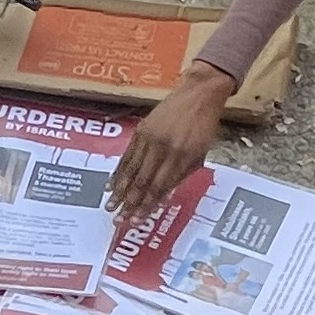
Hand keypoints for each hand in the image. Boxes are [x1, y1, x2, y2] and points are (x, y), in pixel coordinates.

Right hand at [112, 67, 233, 218]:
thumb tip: (162, 197)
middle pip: (142, 182)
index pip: (159, 187)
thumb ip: (181, 175)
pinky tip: (112, 184)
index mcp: (181, 156)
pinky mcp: (141, 130)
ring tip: (110, 206)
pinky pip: (127, 155)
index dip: (147, 206)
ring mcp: (149, 138)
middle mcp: (163, 148)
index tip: (137, 220)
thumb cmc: (205, 125)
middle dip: (129, 204)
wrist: (199, 93)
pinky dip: (119, 172)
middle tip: (119, 220)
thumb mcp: (201, 153)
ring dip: (120, 191)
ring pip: (131, 170)